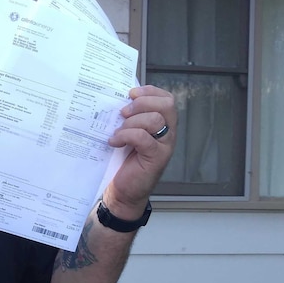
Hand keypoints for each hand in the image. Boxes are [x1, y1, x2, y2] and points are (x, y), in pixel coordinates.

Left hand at [105, 84, 176, 216]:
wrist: (124, 191)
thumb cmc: (125, 161)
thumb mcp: (128, 133)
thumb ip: (129, 118)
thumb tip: (117, 100)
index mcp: (163, 123)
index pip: (166, 98)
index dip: (150, 91)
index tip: (131, 93)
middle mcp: (168, 133)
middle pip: (167, 105)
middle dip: (142, 103)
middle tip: (123, 112)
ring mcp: (165, 146)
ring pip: (155, 120)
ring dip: (131, 122)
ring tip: (118, 132)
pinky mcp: (156, 158)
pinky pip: (143, 138)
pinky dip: (126, 136)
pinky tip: (114, 142)